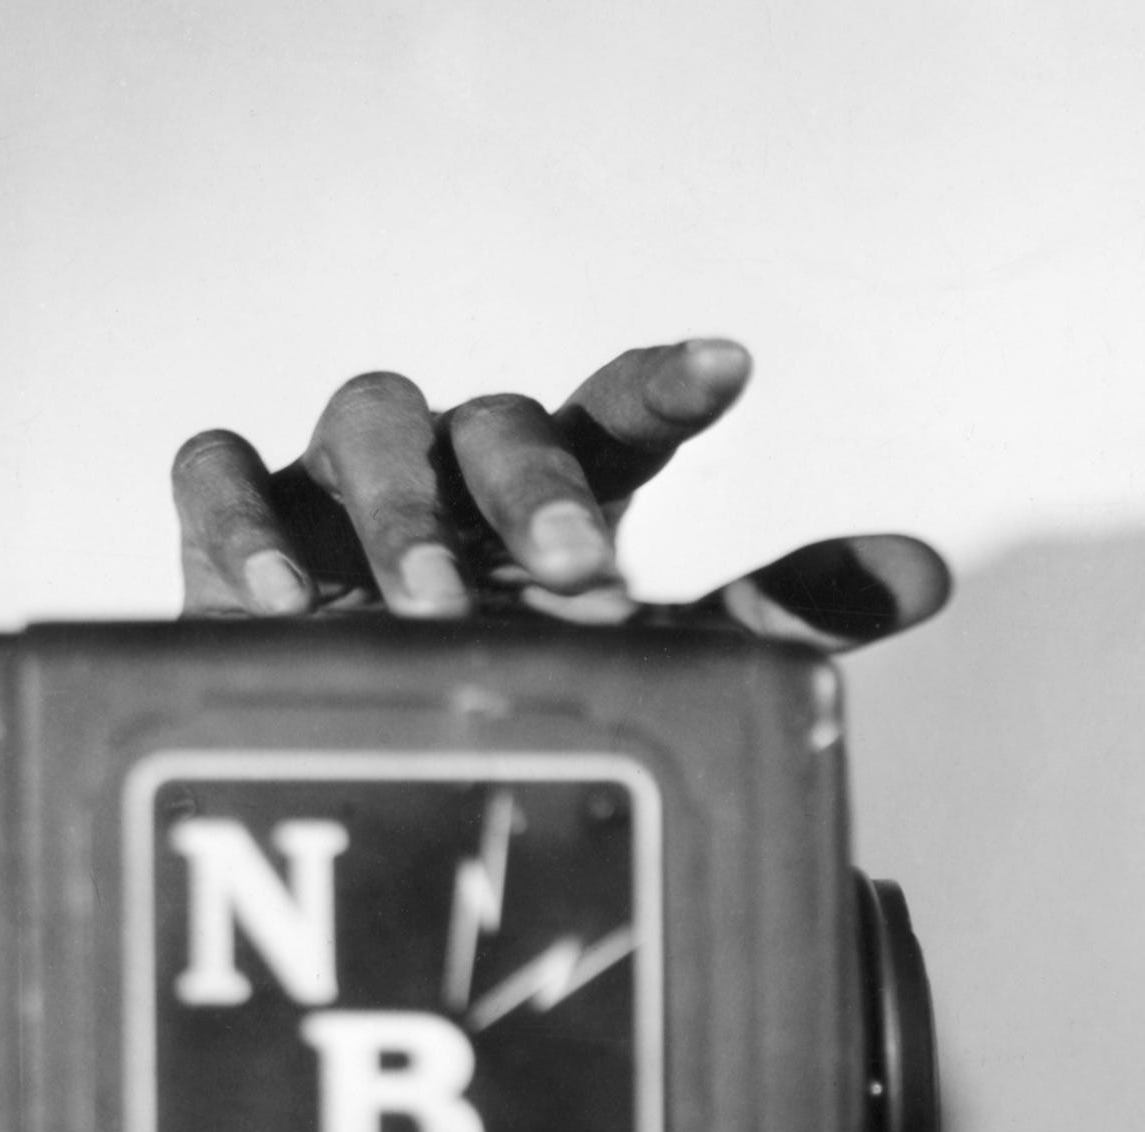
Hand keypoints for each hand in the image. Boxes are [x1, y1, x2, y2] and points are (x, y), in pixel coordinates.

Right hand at [167, 338, 948, 646]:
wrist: (369, 750)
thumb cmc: (529, 674)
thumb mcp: (666, 655)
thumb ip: (786, 612)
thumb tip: (927, 570)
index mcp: (561, 485)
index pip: (617, 411)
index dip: (668, 384)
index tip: (731, 368)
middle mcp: (456, 464)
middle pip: (493, 423)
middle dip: (535, 489)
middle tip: (580, 570)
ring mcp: (338, 486)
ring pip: (366, 427)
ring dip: (400, 511)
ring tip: (433, 604)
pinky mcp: (233, 530)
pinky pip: (217, 478)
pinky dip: (242, 527)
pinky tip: (284, 601)